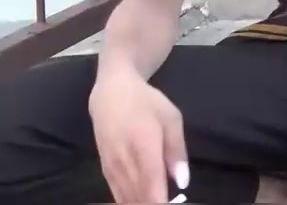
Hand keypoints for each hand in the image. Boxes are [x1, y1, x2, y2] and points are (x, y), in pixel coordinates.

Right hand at [88, 68, 188, 202]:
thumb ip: (177, 151)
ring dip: (142, 203)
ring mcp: (111, 165)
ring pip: (126, 196)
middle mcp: (124, 158)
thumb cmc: (147, 103)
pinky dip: (129, 200)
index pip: (152, 182)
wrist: (110, 94)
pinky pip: (116, 193)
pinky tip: (140, 202)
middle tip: (171, 203)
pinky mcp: (104, 169)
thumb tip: (182, 182)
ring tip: (159, 202)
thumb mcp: (171, 119)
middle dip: (155, 203)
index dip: (162, 201)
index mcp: (144, 143)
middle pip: (139, 194)